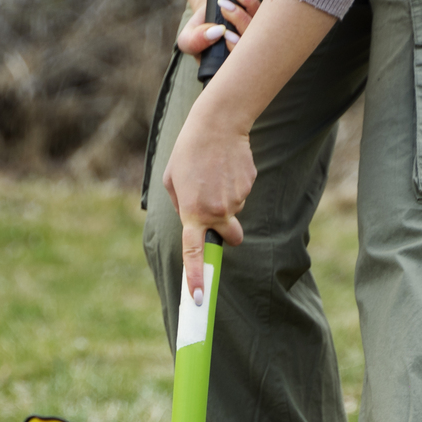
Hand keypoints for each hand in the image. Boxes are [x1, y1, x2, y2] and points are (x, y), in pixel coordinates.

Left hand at [162, 95, 253, 302]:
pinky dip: (233, 185)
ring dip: (224, 198)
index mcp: (193, 212)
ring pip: (233, 210)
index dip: (196, 276)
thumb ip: (181, 206)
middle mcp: (217, 210)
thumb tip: (193, 220)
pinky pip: (240, 194)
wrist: (218, 124)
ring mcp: (236, 199)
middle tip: (220, 215)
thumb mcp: (172, 181)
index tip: (199, 297)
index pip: (194, 252)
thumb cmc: (188, 152)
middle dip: (228, 234)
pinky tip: (225, 166)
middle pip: (231, 237)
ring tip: (213, 173)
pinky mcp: (249, 186)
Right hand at [174, 0, 260, 59]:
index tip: (226, 35)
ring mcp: (254, 36)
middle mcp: (246, 53)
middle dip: (240, 22)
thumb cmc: (198, 32)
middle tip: (224, 10)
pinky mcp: (258, 19)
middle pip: (253, 42)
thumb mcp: (187, 39)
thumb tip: (217, 32)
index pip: (239, 65)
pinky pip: (259, 9)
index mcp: (230, 66)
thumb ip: (195, 41)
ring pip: (258, 25)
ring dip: (242, 10)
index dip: (237, 50)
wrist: (205, 14)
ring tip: (224, 2)